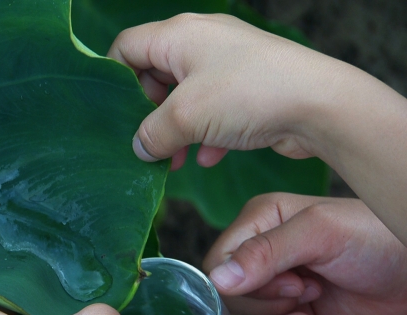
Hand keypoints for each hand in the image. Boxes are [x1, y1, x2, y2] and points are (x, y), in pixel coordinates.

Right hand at [108, 14, 406, 244]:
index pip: (126, 46)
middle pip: (153, 75)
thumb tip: (139, 148)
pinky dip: (205, 134)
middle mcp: (202, 43)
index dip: (113, 79)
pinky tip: (209, 157)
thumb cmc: (248, 95)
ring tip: (175, 161)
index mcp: (179, 35)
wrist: (321, 105)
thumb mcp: (184, 117)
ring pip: (184, 98)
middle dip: (147, 114)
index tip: (111, 115)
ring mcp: (228, 65)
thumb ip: (150, 134)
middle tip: (147, 143)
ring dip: (175, 131)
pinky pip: (212, 110)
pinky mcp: (248, 88)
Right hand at [203, 193, 406, 314]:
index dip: (244, 285)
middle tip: (307, 293)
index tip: (291, 284)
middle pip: (228, 300)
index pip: (217, 263)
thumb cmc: (377, 239)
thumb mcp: (321, 234)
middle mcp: (260, 255)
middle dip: (266, 308)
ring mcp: (274, 289)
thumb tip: (218, 281)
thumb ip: (266, 252)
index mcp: (259, 222)